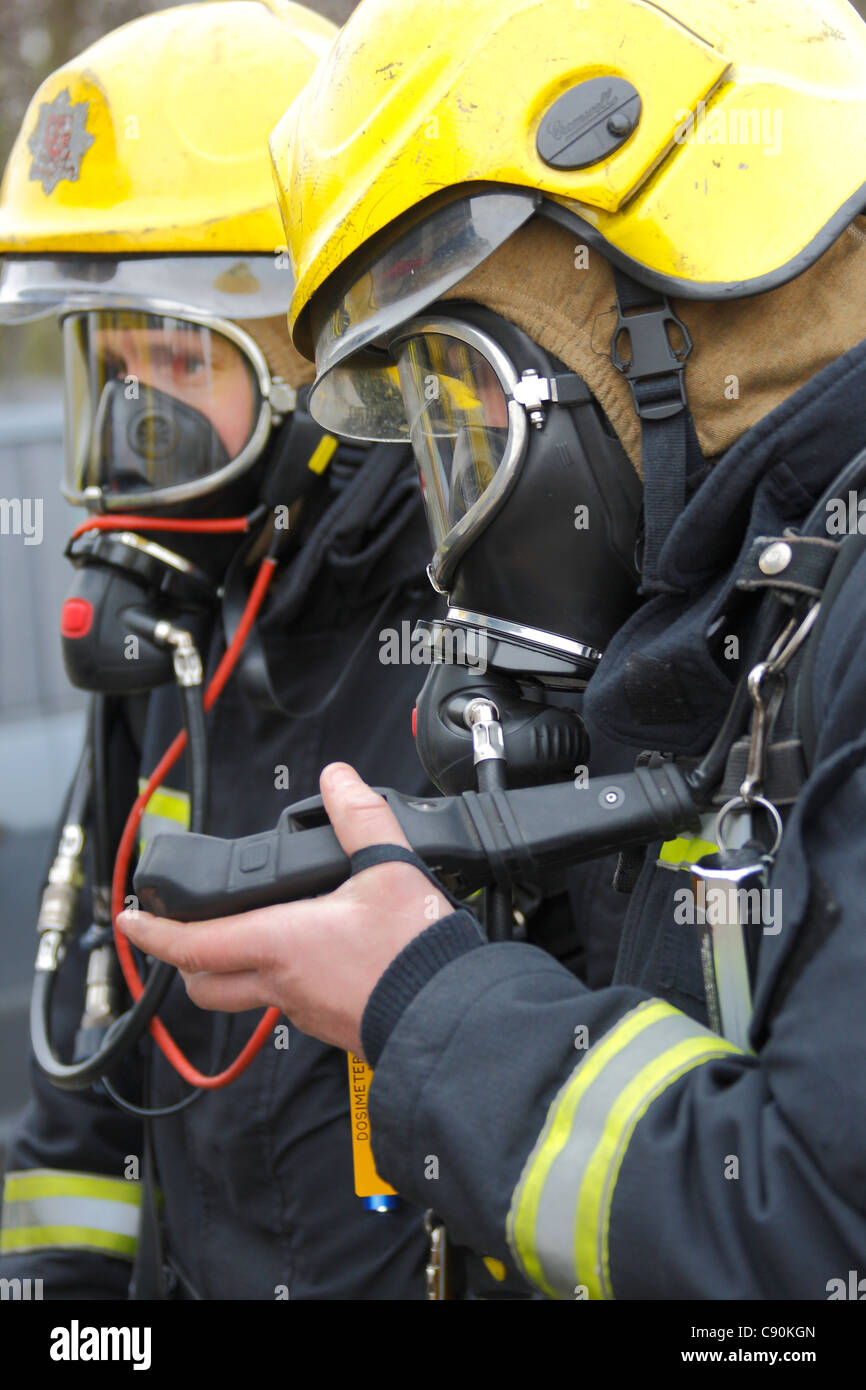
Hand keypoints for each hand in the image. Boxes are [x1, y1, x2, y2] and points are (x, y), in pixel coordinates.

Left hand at [117, 763, 452, 1057]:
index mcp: (279, 943)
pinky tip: (313, 956)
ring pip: (247, 996)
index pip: (191, 944)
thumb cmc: (414, 955)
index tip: (130, 919)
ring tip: (248, 938)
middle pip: (206, 982)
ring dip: (234, 971)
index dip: (152, 931)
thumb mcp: (390, 870)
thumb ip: (359, 819)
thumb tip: (338, 781)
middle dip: (184, 959)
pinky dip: (282, 980)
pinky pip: (289, 1004)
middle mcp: (281, 983)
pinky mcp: (331, 1023)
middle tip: (181, 934)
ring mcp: (305, 1010)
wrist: (449, 1014)